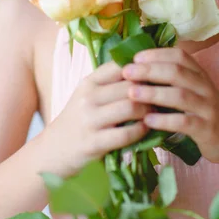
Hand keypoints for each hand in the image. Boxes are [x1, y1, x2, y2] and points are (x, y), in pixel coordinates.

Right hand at [42, 60, 151, 177]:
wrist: (53, 152)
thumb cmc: (79, 121)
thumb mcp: (89, 96)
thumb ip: (112, 84)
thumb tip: (148, 71)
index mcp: (89, 81)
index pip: (121, 65)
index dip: (143, 68)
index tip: (158, 74)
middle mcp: (88, 97)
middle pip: (130, 85)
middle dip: (151, 90)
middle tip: (165, 95)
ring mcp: (89, 119)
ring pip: (131, 107)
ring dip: (149, 110)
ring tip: (157, 113)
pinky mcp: (93, 142)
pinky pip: (126, 133)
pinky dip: (141, 131)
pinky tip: (147, 129)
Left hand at [122, 47, 218, 164]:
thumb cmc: (204, 113)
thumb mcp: (192, 91)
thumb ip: (172, 80)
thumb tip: (138, 69)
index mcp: (199, 74)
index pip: (179, 56)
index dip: (156, 54)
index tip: (135, 57)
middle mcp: (204, 87)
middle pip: (176, 71)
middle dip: (149, 70)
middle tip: (126, 72)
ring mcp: (207, 108)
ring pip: (180, 95)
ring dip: (154, 93)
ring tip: (132, 93)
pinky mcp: (207, 129)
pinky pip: (185, 122)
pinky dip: (165, 120)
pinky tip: (147, 121)